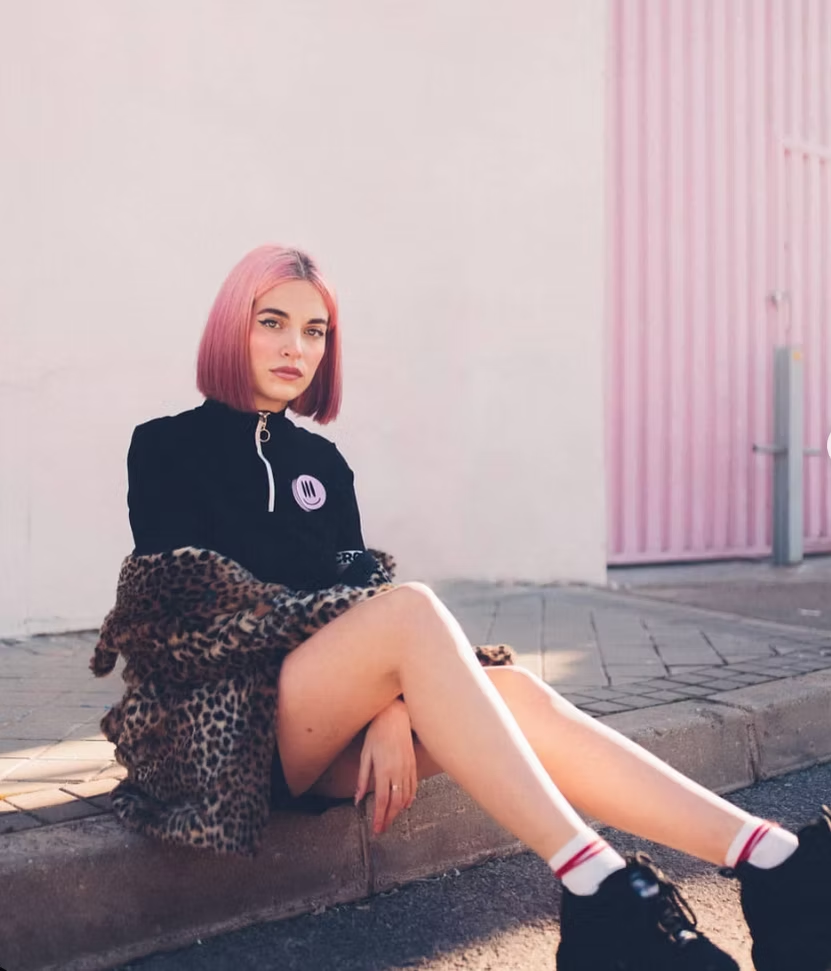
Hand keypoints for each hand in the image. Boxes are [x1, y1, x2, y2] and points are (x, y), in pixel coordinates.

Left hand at [354, 698, 416, 834]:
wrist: (395, 717)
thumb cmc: (377, 733)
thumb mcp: (365, 755)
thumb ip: (362, 779)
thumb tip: (357, 799)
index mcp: (384, 770)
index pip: (382, 801)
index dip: (379, 817)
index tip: (377, 829)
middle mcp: (398, 772)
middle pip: (395, 803)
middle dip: (389, 819)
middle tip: (382, 829)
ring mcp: (408, 769)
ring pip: (406, 797)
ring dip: (398, 811)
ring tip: (390, 819)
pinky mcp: (413, 765)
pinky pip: (413, 787)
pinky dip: (409, 798)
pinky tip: (405, 805)